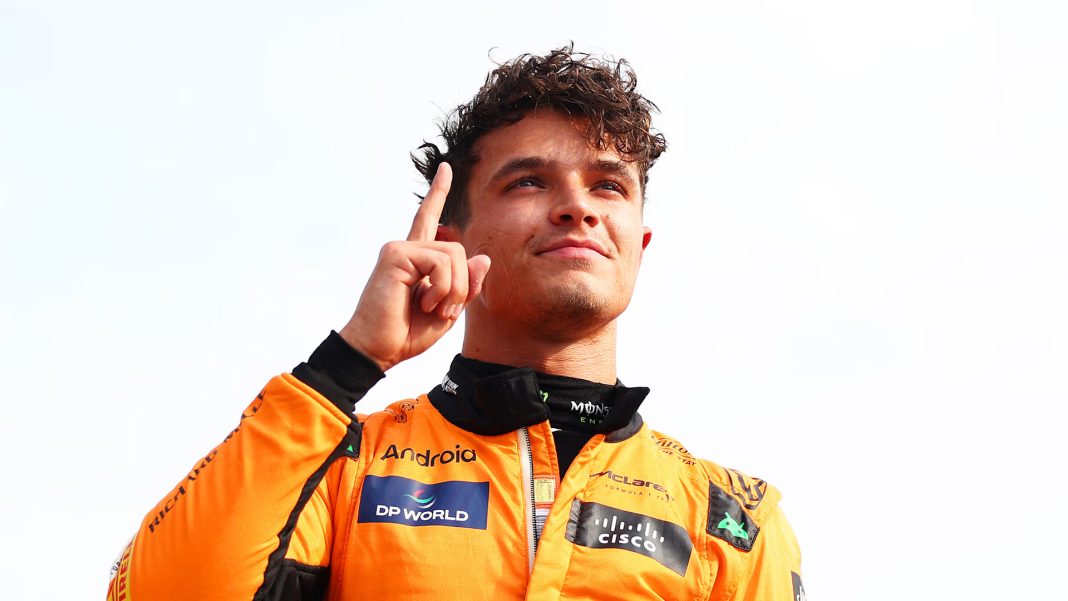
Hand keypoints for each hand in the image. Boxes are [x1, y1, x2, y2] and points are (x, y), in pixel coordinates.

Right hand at [338, 163, 490, 370]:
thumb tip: (483, 258)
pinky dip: (443, 287)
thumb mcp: (448, 311)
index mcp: (417, 259)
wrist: (378, 350)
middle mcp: (406, 248)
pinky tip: (425, 301)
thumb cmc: (407, 333)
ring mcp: (399, 249)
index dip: (438, 193)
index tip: (445, 168)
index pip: (428, 218)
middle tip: (446, 311)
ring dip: (454, 289)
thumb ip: (466, 286)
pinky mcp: (395, 255)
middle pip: (458, 250)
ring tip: (434, 308)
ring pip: (453, 255)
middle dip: (463, 285)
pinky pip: (440, 262)